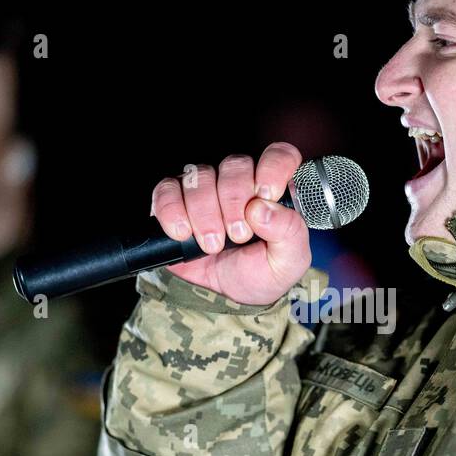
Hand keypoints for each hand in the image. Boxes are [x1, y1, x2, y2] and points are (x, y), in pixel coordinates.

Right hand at [150, 142, 310, 305]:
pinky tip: (181, 232)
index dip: (272, 167)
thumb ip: (289, 231)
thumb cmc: (262, 274)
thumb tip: (263, 208)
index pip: (279, 156)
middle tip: (238, 235)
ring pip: (200, 177)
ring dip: (205, 213)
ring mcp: (205, 190)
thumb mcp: (289, 261)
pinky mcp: (174, 202)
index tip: (265, 194)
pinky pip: (166, 190)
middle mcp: (239, 183)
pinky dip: (171, 211)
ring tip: (211, 244)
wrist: (226, 300)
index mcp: (272, 191)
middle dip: (234, 202)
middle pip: (235, 165)